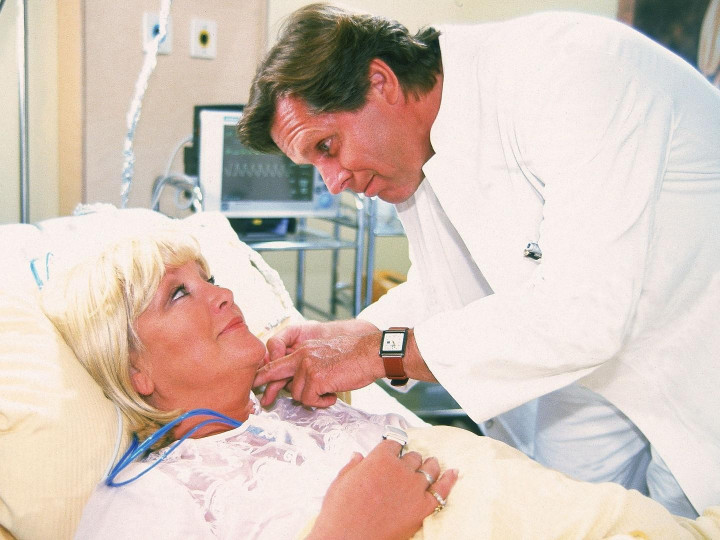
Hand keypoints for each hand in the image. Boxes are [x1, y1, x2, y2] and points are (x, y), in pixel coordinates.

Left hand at [255, 332, 383, 406]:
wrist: (371, 353)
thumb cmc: (354, 357)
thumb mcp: (326, 356)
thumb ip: (310, 366)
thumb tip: (302, 385)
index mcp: (304, 350)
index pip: (277, 361)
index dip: (263, 373)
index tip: (253, 382)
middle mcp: (302, 356)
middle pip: (274, 373)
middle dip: (267, 388)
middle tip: (262, 402)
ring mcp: (308, 366)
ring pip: (298, 394)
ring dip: (313, 398)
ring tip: (329, 391)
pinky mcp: (316, 378)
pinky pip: (311, 400)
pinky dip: (322, 402)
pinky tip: (333, 395)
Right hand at [308, 440, 458, 539]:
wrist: (347, 539)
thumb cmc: (339, 513)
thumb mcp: (339, 483)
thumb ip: (352, 466)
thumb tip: (358, 456)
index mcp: (379, 458)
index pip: (394, 442)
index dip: (394, 447)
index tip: (395, 451)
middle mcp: (399, 468)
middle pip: (413, 456)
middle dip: (410, 460)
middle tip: (407, 467)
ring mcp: (413, 488)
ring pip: (429, 468)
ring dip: (429, 466)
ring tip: (431, 466)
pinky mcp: (423, 507)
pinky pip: (442, 489)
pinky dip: (449, 480)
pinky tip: (454, 473)